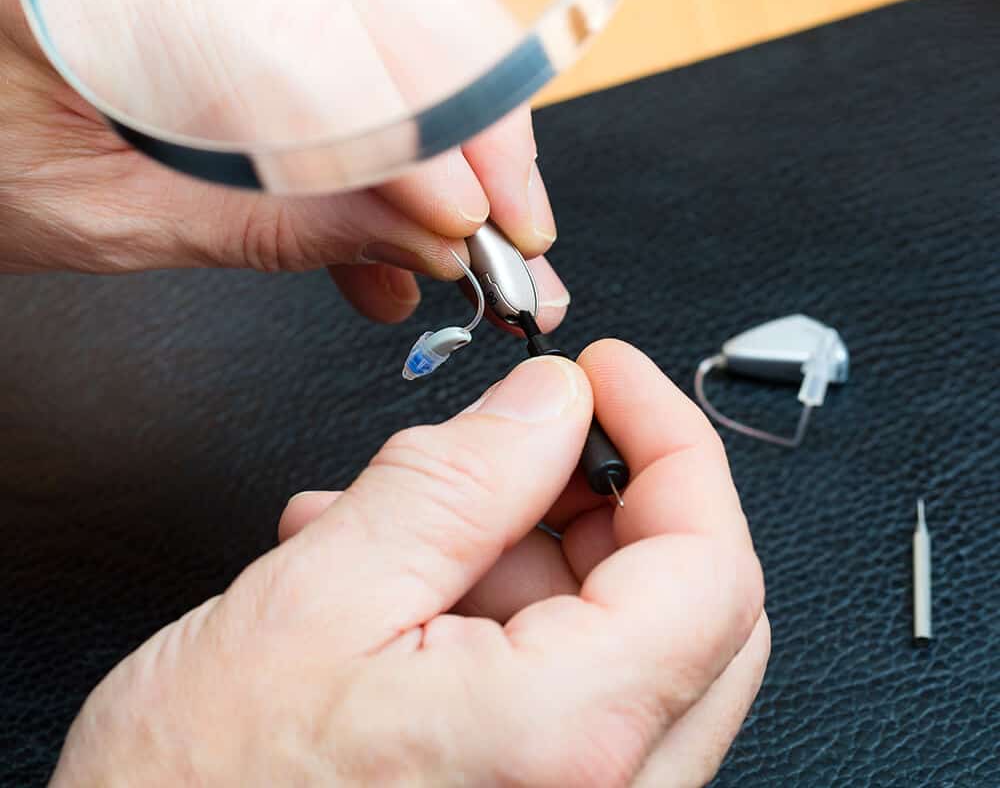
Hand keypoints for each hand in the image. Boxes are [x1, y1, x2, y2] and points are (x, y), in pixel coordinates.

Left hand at [0, 0, 567, 328]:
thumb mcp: (107, 218)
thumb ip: (276, 227)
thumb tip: (429, 242)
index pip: (281, 12)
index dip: (400, 127)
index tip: (463, 230)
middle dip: (474, 114)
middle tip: (518, 230)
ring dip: (469, 106)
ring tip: (487, 219)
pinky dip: (431, 87)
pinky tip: (436, 182)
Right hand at [52, 341, 767, 787]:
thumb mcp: (322, 598)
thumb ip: (458, 482)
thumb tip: (552, 403)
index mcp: (566, 738)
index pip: (711, 562)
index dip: (671, 440)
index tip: (612, 378)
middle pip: (687, 601)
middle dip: (605, 493)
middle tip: (523, 441)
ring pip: (625, 636)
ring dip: (530, 548)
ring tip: (402, 520)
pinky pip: (567, 683)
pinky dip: (503, 606)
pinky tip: (399, 581)